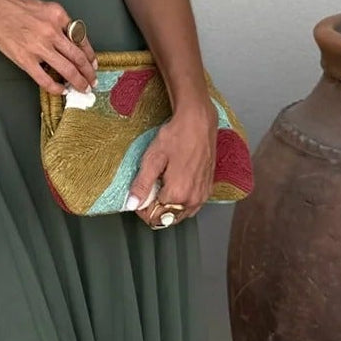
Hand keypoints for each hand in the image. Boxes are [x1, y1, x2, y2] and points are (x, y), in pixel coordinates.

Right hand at [0, 0, 97, 93]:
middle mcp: (51, 30)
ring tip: (83, 89)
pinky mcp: (24, 58)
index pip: (81, 38)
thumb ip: (57, 23)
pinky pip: (45, 78)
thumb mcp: (42, 6)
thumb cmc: (11, 3)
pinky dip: (55, 87)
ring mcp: (38, 46)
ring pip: (67, 69)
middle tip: (92, 81)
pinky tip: (61, 90)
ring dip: (78, 82)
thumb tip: (68, 41)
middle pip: (78, 57)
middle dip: (88, 72)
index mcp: (58, 14)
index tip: (93, 63)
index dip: (90, 54)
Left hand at [125, 96, 218, 227]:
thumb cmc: (176, 136)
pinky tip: (176, 182)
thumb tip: (132, 204)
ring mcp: (202, 195)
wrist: (199, 122)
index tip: (140, 193)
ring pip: (179, 213)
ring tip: (164, 183)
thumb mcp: (152, 159)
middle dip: (156, 207)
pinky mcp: (208, 188)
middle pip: (167, 217)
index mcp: (177, 194)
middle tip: (151, 186)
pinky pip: (191, 205)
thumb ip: (142, 185)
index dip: (143, 208)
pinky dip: (181, 200)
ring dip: (169, 204)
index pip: (154, 216)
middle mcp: (192, 199)